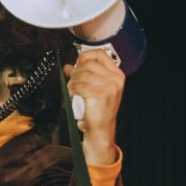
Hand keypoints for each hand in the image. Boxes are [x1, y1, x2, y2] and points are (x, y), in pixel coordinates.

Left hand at [63, 48, 124, 164]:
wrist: (100, 130)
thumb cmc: (96, 112)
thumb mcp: (92, 89)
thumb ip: (82, 75)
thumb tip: (68, 66)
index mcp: (117, 75)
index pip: (99, 54)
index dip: (84, 57)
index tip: (77, 64)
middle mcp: (115, 79)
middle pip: (87, 64)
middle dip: (75, 74)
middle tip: (74, 84)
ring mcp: (109, 86)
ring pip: (81, 75)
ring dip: (72, 84)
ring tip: (75, 92)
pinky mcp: (101, 94)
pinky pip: (79, 86)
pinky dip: (73, 91)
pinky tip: (75, 97)